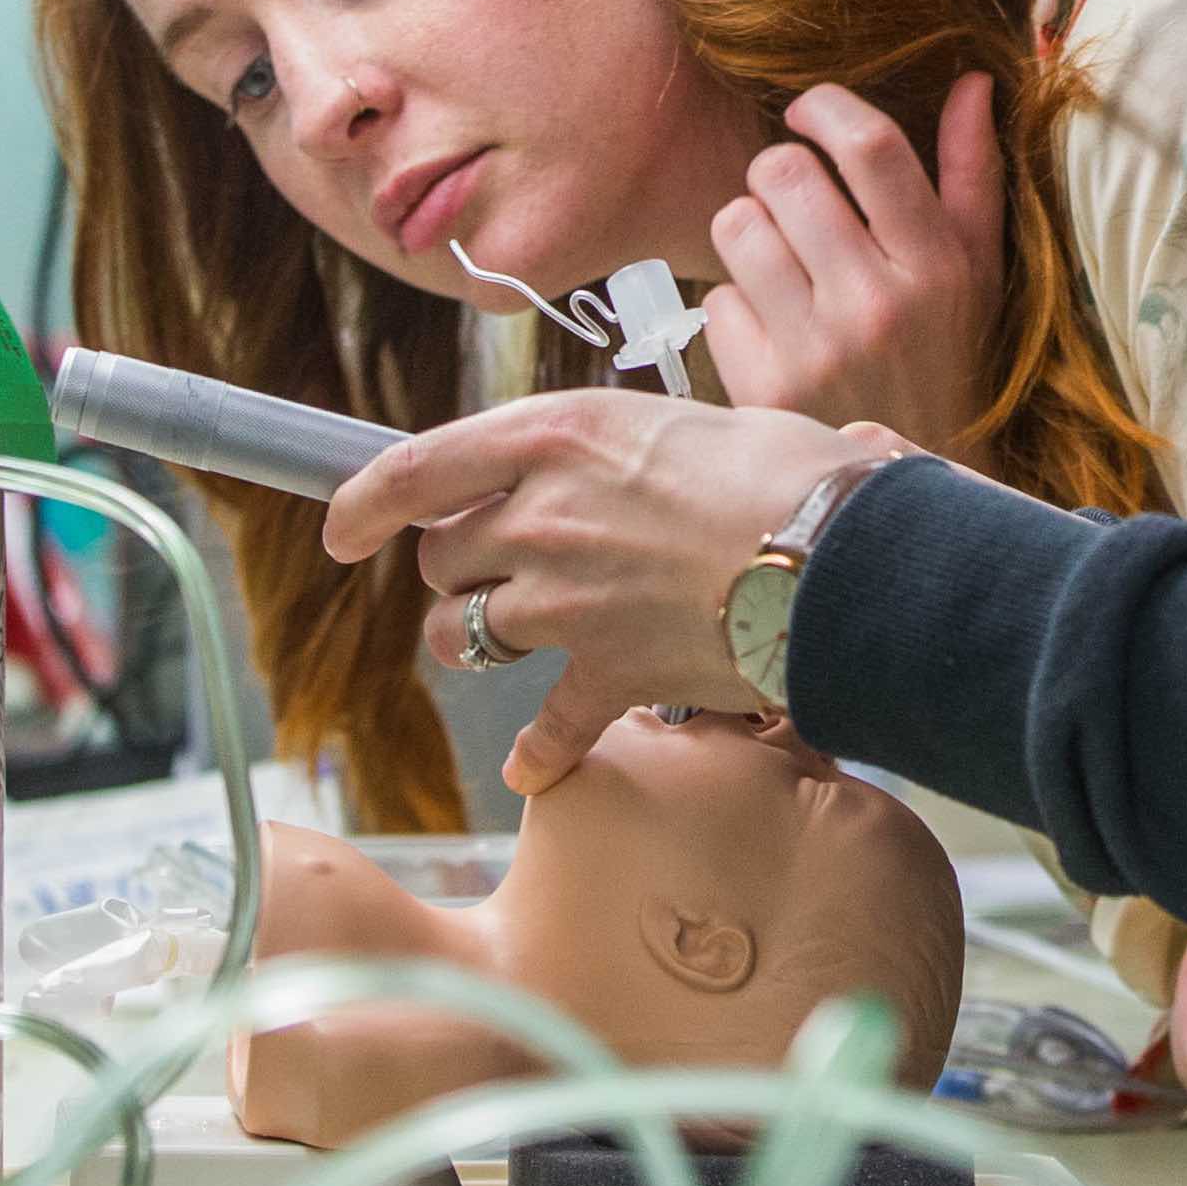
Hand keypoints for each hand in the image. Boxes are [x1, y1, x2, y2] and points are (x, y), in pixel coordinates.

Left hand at [322, 391, 903, 795]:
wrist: (845, 557)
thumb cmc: (789, 473)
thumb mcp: (686, 421)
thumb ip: (623, 446)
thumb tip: (620, 460)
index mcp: (556, 434)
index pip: (415, 467)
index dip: (362, 501)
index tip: (341, 525)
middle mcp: (543, 515)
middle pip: (442, 555)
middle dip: (454, 567)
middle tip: (492, 567)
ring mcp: (568, 601)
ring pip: (464, 633)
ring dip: (473, 639)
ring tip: (507, 638)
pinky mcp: (608, 672)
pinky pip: (546, 724)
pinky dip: (537, 750)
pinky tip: (533, 764)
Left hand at [702, 74, 1000, 451]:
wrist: (914, 492)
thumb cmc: (947, 361)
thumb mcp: (978, 273)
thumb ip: (971, 174)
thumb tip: (973, 80)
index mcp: (936, 266)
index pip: (871, 146)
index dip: (826, 106)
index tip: (808, 107)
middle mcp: (877, 305)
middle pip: (783, 173)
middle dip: (778, 175)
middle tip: (794, 205)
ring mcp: (816, 351)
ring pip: (736, 226)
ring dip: (749, 236)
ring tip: (782, 269)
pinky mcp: (763, 392)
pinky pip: (714, 301)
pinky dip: (735, 309)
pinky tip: (772, 333)